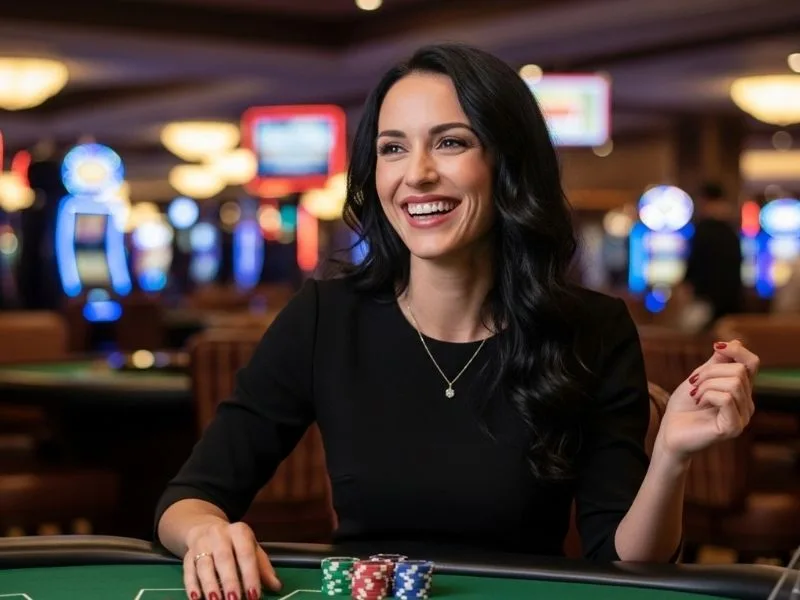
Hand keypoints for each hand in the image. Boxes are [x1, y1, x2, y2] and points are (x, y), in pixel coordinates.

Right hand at [184, 520, 280, 599]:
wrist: (205, 527)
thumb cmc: (234, 543)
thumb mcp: (251, 548)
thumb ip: (263, 567)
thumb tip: (276, 586)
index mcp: (239, 532)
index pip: (246, 554)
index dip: (250, 575)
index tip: (254, 595)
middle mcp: (219, 535)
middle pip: (224, 559)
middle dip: (230, 581)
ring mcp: (201, 544)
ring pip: (204, 565)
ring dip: (210, 585)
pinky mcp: (188, 555)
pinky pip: (188, 570)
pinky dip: (191, 585)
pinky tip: (196, 598)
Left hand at [655, 339, 758, 462]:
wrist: (670, 432)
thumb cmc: (683, 407)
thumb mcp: (699, 378)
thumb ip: (717, 363)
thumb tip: (735, 342)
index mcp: (741, 391)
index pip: (752, 363)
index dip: (737, 350)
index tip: (716, 347)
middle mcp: (747, 404)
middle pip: (739, 370)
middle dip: (710, 372)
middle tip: (694, 384)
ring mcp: (742, 417)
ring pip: (733, 383)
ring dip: (707, 384)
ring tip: (696, 395)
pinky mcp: (733, 427)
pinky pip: (726, 398)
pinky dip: (708, 395)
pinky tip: (699, 403)